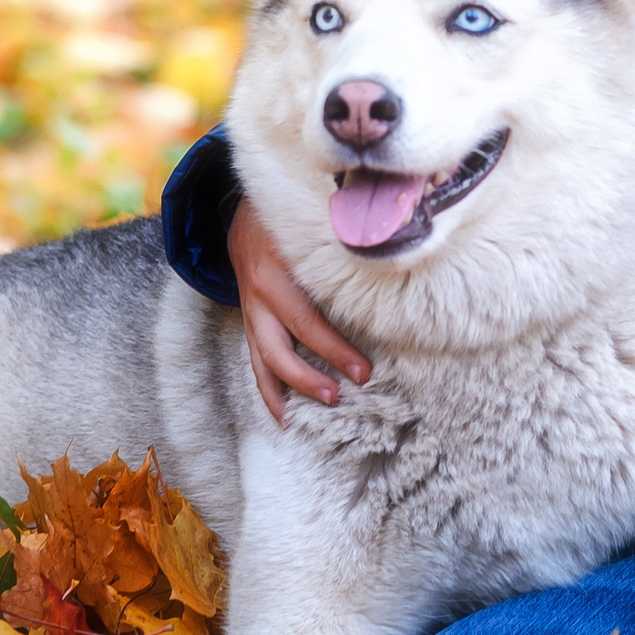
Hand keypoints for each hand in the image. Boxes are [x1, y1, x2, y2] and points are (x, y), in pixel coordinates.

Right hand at [230, 199, 370, 425]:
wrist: (243, 214)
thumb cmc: (291, 223)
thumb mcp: (313, 229)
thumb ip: (341, 252)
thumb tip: (391, 273)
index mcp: (279, 272)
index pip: (309, 322)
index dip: (336, 350)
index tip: (365, 372)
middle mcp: (260, 295)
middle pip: (281, 348)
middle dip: (309, 378)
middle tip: (340, 397)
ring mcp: (249, 310)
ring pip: (261, 360)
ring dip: (281, 392)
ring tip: (298, 420)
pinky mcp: (247, 320)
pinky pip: (254, 358)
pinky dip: (266, 386)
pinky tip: (280, 410)